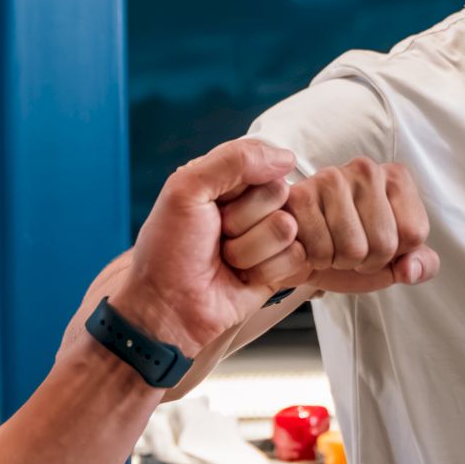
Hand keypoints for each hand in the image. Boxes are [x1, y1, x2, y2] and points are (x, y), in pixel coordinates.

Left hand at [110, 138, 304, 354]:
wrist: (167, 306)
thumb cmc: (167, 249)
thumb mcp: (186, 189)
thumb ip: (234, 160)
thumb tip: (286, 157)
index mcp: (231, 180)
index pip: (265, 164)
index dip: (239, 188)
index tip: (213, 206)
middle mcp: (254, 205)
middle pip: (280, 194)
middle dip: (244, 220)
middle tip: (217, 237)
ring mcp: (269, 237)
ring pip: (288, 227)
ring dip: (251, 249)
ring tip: (226, 260)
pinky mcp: (281, 268)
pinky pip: (296, 257)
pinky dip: (265, 270)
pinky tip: (243, 277)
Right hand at [222, 157, 439, 296]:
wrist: (301, 248)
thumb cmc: (351, 247)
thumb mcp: (395, 260)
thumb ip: (421, 265)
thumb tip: (409, 269)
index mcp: (397, 178)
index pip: (414, 233)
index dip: (396, 254)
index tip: (377, 243)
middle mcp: (367, 169)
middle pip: (384, 244)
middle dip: (366, 262)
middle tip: (350, 249)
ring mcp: (331, 178)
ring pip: (353, 249)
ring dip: (340, 262)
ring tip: (330, 246)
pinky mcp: (300, 194)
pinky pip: (321, 251)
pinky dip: (315, 260)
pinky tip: (310, 243)